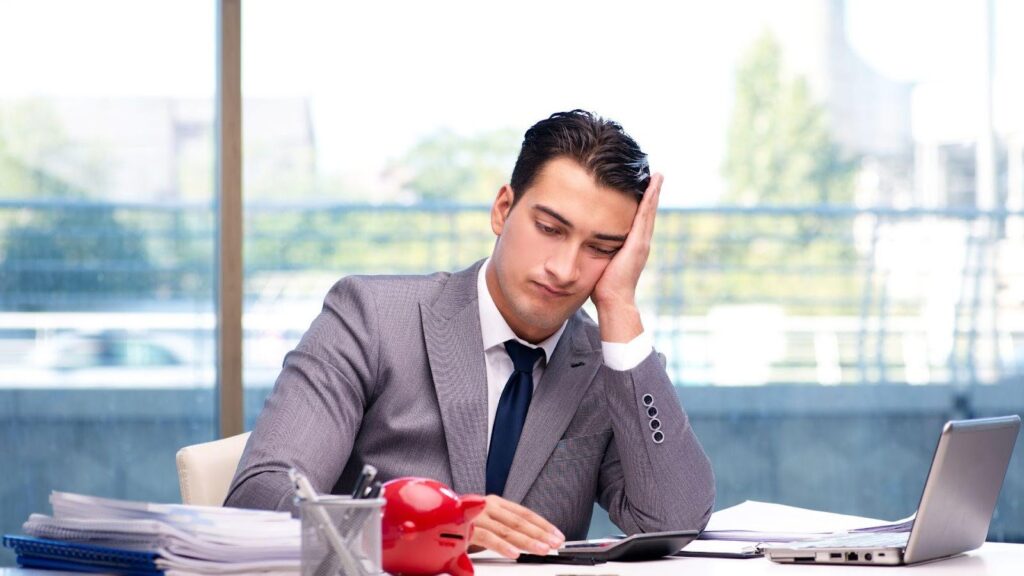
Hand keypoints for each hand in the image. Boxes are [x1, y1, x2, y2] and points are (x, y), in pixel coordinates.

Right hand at [467, 494, 564, 558]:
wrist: (430, 517)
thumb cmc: (460, 524)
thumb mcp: (486, 524)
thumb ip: (504, 530)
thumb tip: (530, 540)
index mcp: (494, 502)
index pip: (524, 513)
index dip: (543, 524)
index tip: (557, 535)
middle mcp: (487, 505)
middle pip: (519, 521)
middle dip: (540, 533)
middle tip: (555, 544)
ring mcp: (476, 515)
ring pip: (506, 529)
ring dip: (527, 541)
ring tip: (542, 550)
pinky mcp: (464, 527)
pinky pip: (487, 537)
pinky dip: (502, 546)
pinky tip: (515, 553)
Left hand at [591, 173, 662, 342]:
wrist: (613, 301)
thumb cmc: (603, 286)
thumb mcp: (600, 261)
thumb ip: (598, 249)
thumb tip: (585, 242)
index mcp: (632, 245)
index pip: (637, 219)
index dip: (642, 203)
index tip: (644, 187)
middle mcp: (641, 242)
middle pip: (647, 212)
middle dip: (651, 193)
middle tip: (656, 175)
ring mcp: (641, 242)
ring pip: (648, 211)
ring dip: (653, 192)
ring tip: (657, 175)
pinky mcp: (638, 243)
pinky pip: (644, 216)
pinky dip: (649, 201)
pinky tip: (652, 186)